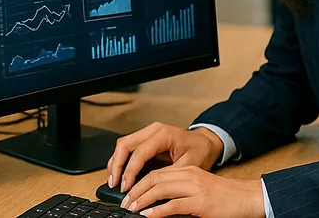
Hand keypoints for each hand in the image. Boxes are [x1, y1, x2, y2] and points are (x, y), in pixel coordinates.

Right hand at [106, 123, 223, 191]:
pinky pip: (128, 147)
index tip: (126, 186)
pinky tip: (118, 173)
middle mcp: (152, 130)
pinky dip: (121, 160)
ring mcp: (148, 132)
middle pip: (125, 144)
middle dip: (117, 165)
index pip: (139, 152)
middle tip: (114, 184)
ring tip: (112, 181)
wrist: (205, 142)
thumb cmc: (200, 151)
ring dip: (116, 162)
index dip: (130, 171)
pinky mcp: (145, 138)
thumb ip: (167, 176)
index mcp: (163, 134)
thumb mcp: (188, 166)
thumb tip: (150, 189)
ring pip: (123, 145)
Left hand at [119, 165, 263, 217]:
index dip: (139, 182)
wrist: (249, 198)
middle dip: (136, 190)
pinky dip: (157, 211)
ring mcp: (195, 188)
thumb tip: (157, 201)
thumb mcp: (199, 188)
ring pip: (160, 189)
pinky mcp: (200, 203)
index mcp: (188, 171)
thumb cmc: (225, 196)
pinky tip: (148, 215)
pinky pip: (173, 205)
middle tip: (125, 202)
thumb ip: (180, 191)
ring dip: (142, 200)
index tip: (128, 193)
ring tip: (131, 209)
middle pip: (154, 178)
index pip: (156, 173)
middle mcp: (189, 176)